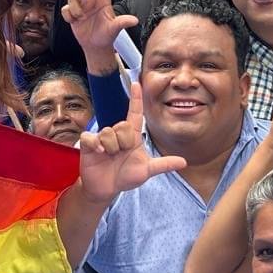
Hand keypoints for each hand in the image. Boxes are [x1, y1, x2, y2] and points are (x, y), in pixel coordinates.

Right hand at [63, 0, 138, 58]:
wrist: (96, 46)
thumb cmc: (108, 35)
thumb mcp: (115, 28)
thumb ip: (122, 22)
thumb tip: (134, 20)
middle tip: (85, 2)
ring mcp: (81, 6)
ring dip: (76, 9)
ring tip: (82, 18)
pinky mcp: (71, 13)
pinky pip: (65, 9)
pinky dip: (69, 16)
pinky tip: (75, 22)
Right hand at [78, 82, 185, 202]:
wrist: (107, 189)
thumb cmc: (126, 176)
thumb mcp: (146, 171)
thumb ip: (163, 165)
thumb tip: (184, 162)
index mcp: (132, 136)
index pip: (135, 113)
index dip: (136, 99)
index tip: (136, 83)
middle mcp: (117, 133)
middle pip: (122, 126)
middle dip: (124, 143)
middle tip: (121, 154)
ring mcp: (102, 137)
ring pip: (108, 132)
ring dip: (111, 148)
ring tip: (109, 156)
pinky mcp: (89, 143)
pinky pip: (92, 137)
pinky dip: (96, 145)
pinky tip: (100, 152)